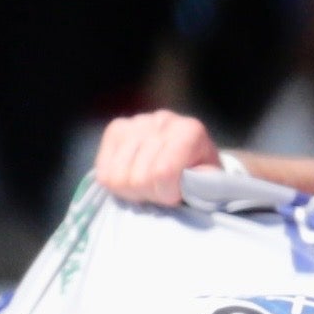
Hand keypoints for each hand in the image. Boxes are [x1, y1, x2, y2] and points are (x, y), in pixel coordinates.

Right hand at [91, 111, 223, 207]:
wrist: (188, 157)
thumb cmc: (198, 174)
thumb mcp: (211, 183)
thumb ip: (205, 184)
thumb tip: (190, 182)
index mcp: (189, 131)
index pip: (163, 172)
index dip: (167, 194)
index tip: (177, 194)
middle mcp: (162, 119)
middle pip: (138, 177)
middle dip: (150, 193)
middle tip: (161, 190)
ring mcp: (136, 121)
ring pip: (117, 176)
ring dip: (132, 190)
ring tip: (148, 184)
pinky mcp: (116, 129)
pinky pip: (103, 171)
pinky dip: (116, 183)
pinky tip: (133, 175)